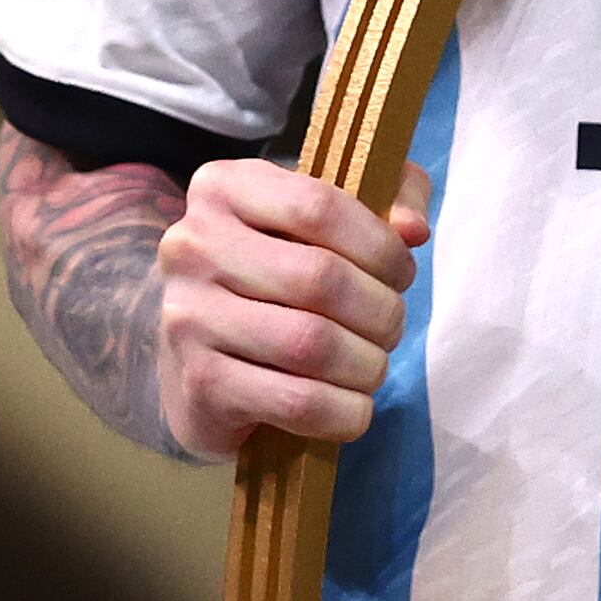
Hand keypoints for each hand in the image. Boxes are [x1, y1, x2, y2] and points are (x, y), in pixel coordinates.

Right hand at [151, 159, 432, 458]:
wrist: (198, 361)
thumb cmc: (279, 272)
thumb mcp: (332, 215)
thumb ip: (389, 197)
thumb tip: (412, 228)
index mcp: (224, 189)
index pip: (319, 206)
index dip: (380, 245)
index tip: (401, 272)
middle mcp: (193, 247)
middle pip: (320, 278)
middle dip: (381, 310)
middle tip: (391, 326)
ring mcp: (188, 318)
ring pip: (311, 343)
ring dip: (367, 363)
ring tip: (373, 364)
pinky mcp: (199, 384)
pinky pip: (296, 401)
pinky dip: (344, 411)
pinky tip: (353, 407)